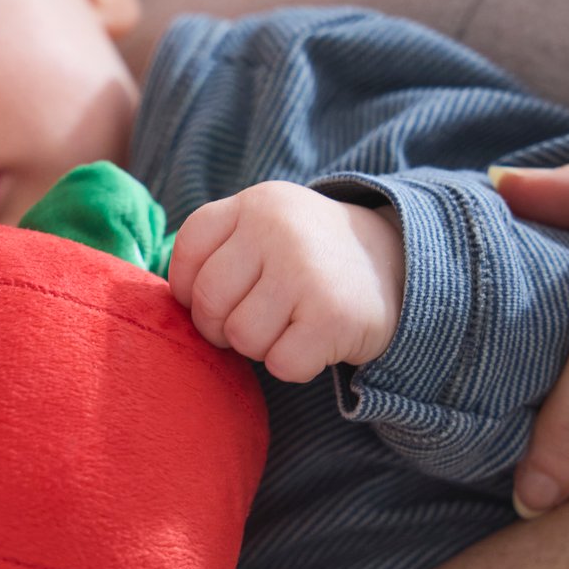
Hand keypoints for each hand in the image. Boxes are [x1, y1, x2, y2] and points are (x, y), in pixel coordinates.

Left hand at [168, 182, 404, 380]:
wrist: (401, 265)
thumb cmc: (312, 258)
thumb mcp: (268, 228)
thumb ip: (220, 250)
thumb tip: (167, 303)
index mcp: (255, 204)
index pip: (188, 251)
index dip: (188, 288)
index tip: (215, 298)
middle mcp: (278, 230)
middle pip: (208, 302)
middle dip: (221, 326)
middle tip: (255, 320)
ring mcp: (306, 272)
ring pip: (241, 338)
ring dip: (261, 346)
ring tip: (290, 325)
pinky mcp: (332, 316)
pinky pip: (280, 364)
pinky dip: (294, 364)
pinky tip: (314, 341)